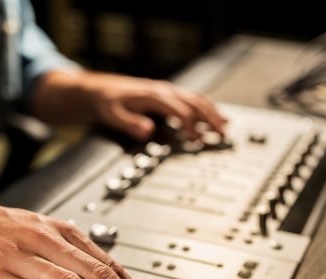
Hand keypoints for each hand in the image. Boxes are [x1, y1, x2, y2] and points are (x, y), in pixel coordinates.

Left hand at [32, 70, 227, 140]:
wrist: (99, 91)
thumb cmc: (106, 103)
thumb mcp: (112, 114)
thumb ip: (130, 124)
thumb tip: (148, 131)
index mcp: (154, 95)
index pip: (179, 110)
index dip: (190, 125)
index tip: (197, 140)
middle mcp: (164, 90)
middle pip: (194, 102)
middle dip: (210, 118)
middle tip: (223, 135)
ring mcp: (168, 91)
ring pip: (196, 99)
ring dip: (212, 113)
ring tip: (225, 127)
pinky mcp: (168, 95)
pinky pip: (193, 99)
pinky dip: (207, 108)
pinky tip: (215, 117)